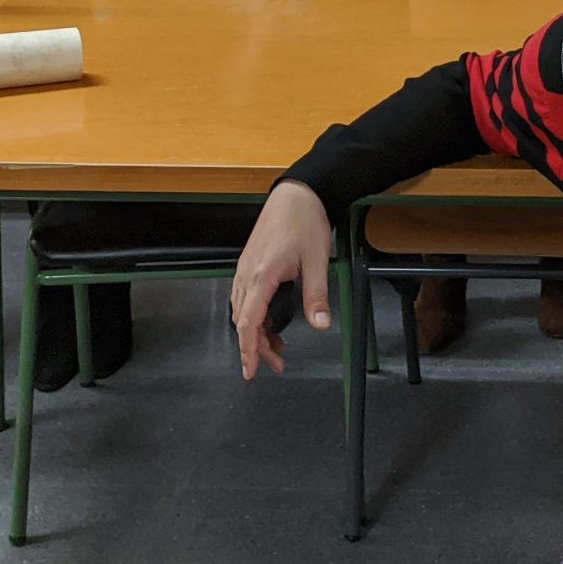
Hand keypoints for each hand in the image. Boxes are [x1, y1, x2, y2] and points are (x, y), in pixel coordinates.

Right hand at [231, 181, 334, 378]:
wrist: (296, 193)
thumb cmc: (304, 220)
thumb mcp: (317, 261)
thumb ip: (317, 296)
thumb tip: (321, 325)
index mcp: (262, 275)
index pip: (248, 322)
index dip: (249, 350)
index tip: (251, 370)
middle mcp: (247, 273)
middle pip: (242, 321)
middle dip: (256, 346)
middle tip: (276, 363)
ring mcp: (245, 267)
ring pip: (241, 310)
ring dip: (255, 331)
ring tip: (276, 346)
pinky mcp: (249, 262)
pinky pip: (243, 297)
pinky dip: (252, 315)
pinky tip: (268, 321)